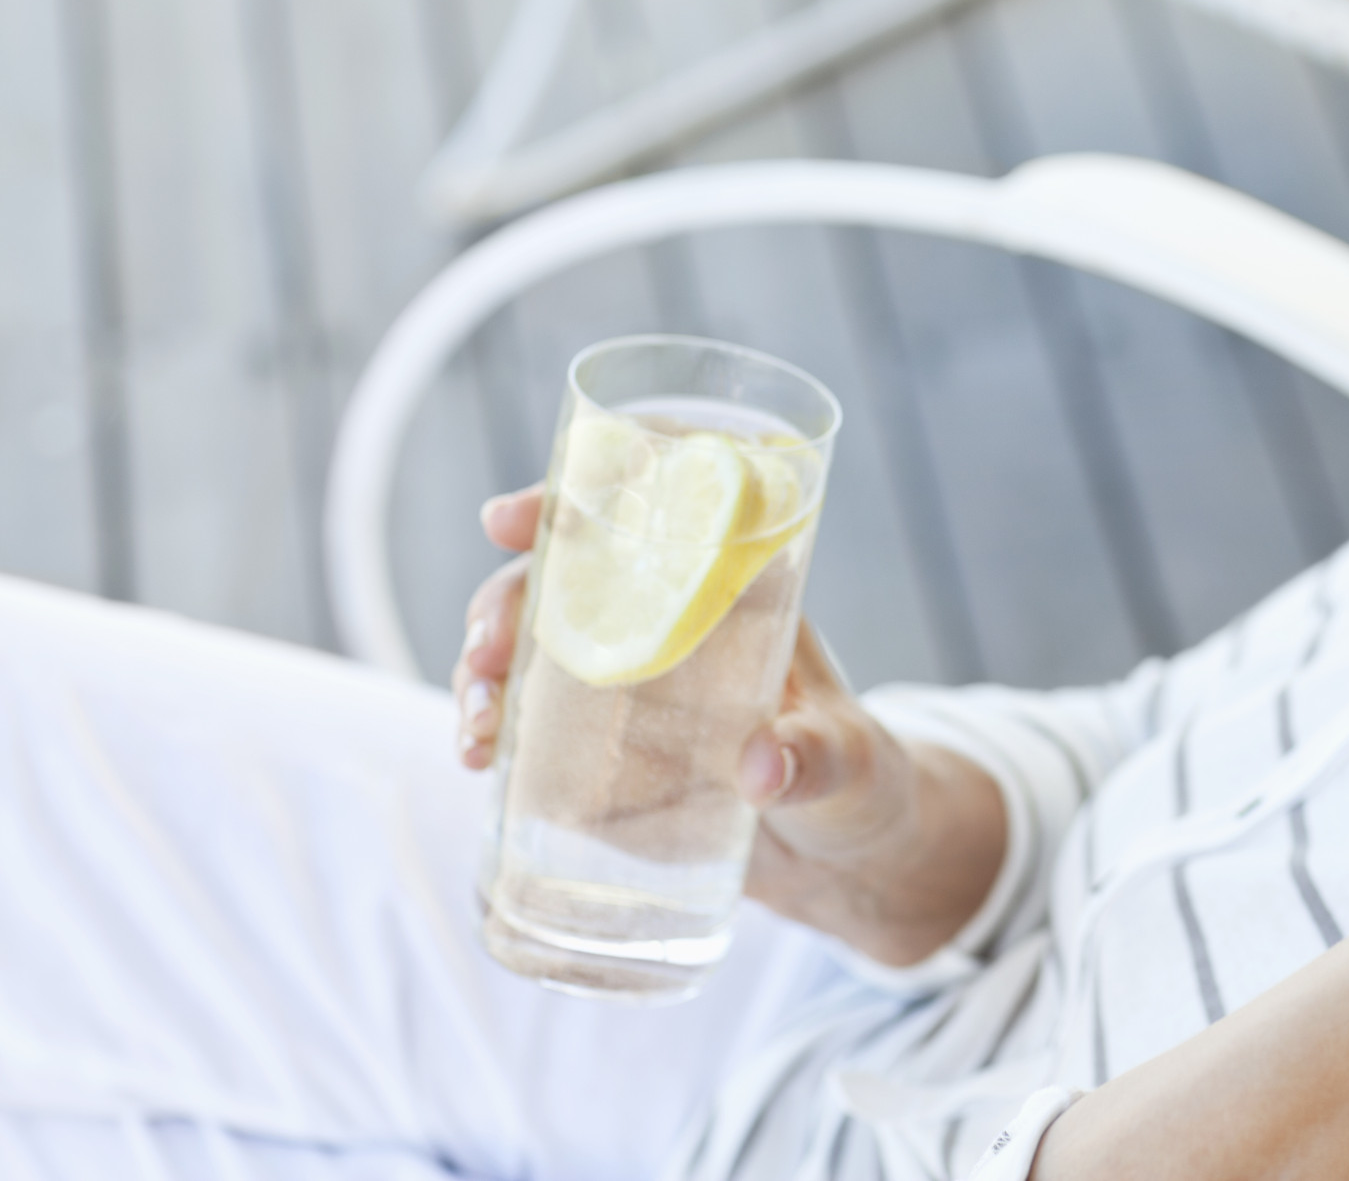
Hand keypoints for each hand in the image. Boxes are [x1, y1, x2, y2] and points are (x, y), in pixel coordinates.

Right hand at [452, 486, 1001, 961]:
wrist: (845, 857)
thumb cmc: (862, 779)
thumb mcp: (848, 761)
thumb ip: (816, 758)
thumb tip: (764, 769)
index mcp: (733, 591)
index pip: (647, 514)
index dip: (572, 498)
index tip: (508, 518)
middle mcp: (670, 623)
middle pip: (562, 579)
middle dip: (504, 603)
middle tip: (490, 655)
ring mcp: (629, 685)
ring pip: (529, 647)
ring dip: (483, 674)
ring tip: (478, 734)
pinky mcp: (606, 748)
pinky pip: (532, 723)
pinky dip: (493, 731)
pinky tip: (479, 762)